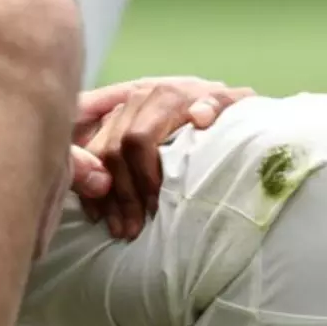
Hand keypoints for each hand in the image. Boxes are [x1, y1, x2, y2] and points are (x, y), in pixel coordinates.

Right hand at [75, 77, 254, 239]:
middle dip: (124, 195)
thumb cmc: (228, 111)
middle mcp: (137, 99)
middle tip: (134, 229)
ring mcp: (120, 111)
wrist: (214, 100)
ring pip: (100, 156)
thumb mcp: (236, 105)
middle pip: (115, 151)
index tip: (156, 208)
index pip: (139, 139)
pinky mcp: (109, 124)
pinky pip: (90, 155)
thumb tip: (200, 116)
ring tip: (120, 230)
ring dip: (106, 197)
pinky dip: (91, 187)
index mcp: (166, 96)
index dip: (144, 177)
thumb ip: (223, 105)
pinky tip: (98, 214)